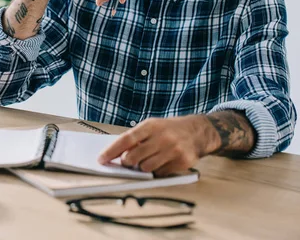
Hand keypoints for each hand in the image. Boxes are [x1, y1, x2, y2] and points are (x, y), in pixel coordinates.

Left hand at [97, 116, 217, 176]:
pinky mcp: (182, 162)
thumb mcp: (152, 126)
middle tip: (128, 161)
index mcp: (152, 125)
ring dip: (143, 168)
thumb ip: (136, 138)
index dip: (112, 151)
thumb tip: (115, 155)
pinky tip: (163, 162)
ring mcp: (174, 150)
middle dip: (127, 162)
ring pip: (146, 168)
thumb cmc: (169, 129)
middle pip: (134, 158)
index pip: (126, 139)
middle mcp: (163, 137)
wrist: (198, 131)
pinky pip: (160, 174)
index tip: (101, 159)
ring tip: (149, 159)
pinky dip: (157, 171)